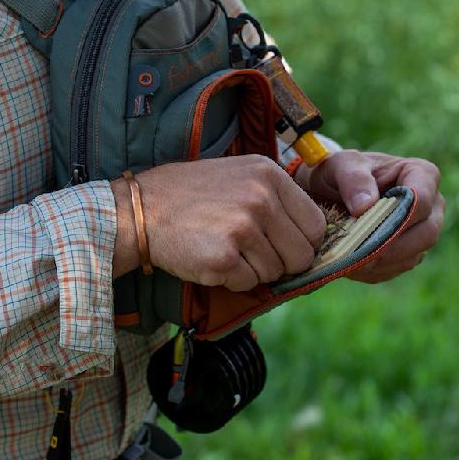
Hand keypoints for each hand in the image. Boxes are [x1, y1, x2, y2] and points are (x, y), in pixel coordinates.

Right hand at [111, 155, 325, 289]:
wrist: (142, 210)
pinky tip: (213, 260)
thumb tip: (313, 237)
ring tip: (226, 250)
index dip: (303, 243)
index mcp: (270, 174)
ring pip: (275, 272)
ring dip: (253, 271)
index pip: (316, 225)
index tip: (284, 246)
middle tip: (253, 254)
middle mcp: (260, 198)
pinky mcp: (223, 258)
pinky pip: (249, 284)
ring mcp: (242, 228)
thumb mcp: (241, 176)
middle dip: (282, 263)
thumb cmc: (194, 196)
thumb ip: (278, 198)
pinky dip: (233, 281)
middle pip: (302, 255)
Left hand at [296, 150, 443, 282]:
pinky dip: (375, 271)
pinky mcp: (410, 252)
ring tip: (349, 259)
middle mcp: (432, 205)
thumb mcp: (340, 164)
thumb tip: (365, 206)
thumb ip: (353, 179)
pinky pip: (398, 268)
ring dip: (381, 263)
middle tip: (358, 253)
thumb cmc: (341, 171)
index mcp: (422, 174)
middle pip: (426, 234)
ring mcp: (423, 231)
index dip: (398, 218)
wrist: (332, 190)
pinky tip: (353, 264)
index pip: (421, 200)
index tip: (366, 227)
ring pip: (413, 256)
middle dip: (391, 247)